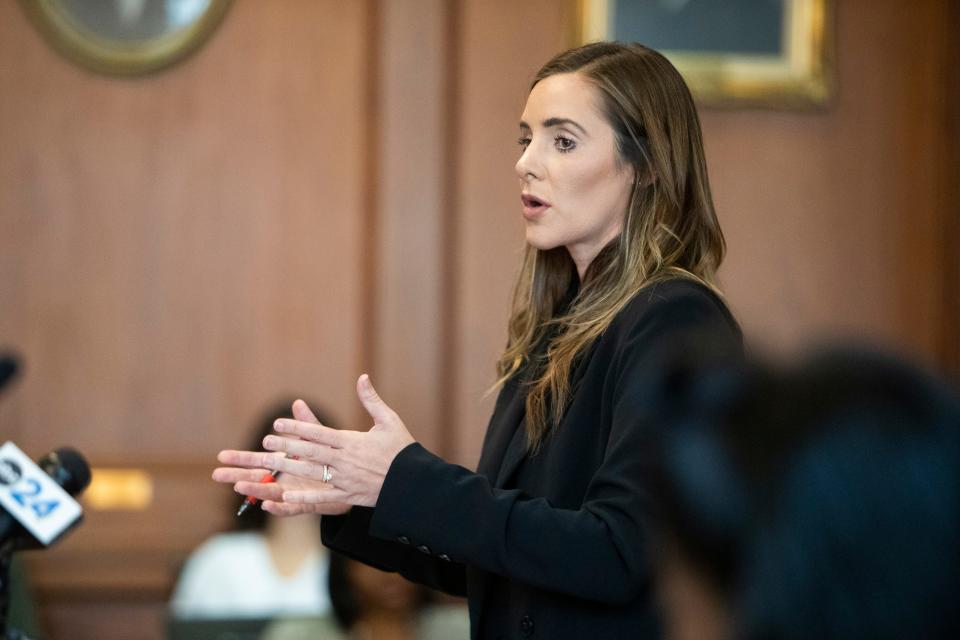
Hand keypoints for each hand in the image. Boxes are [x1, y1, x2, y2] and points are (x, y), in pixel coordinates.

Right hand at [213, 399, 350, 516]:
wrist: (355, 480)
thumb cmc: (332, 460)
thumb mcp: (319, 439)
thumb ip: (307, 424)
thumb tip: (297, 402)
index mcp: (285, 464)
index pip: (258, 460)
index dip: (240, 458)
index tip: (221, 455)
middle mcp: (285, 479)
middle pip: (256, 478)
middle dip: (237, 475)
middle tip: (216, 473)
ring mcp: (294, 493)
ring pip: (270, 493)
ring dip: (254, 490)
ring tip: (238, 487)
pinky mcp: (308, 504)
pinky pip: (291, 509)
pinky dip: (279, 508)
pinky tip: (268, 505)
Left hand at [260, 374, 414, 507]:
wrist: (414, 482)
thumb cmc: (402, 449)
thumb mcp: (389, 420)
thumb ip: (371, 400)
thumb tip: (362, 377)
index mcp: (352, 441)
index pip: (318, 432)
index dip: (296, 428)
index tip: (278, 423)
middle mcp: (345, 460)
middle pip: (310, 452)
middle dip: (286, 446)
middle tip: (265, 441)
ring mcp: (345, 479)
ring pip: (311, 472)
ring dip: (288, 467)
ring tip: (268, 463)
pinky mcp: (349, 495)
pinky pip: (323, 497)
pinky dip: (304, 497)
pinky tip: (285, 496)